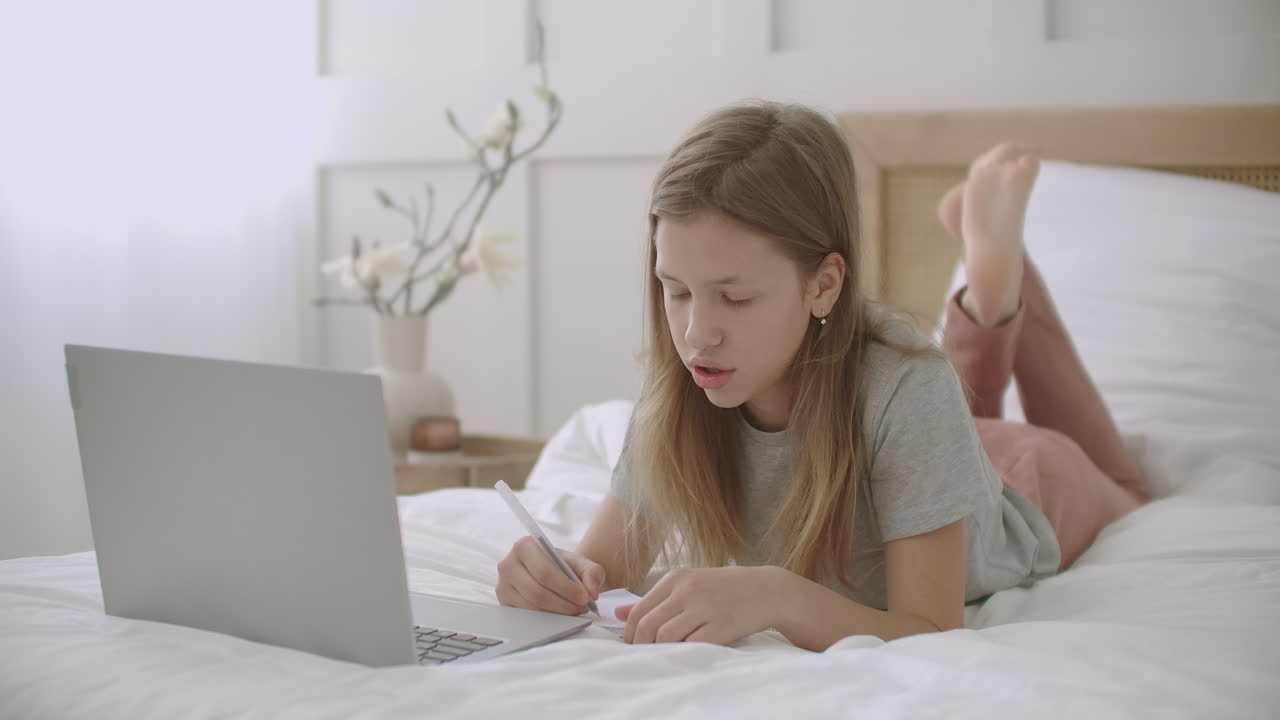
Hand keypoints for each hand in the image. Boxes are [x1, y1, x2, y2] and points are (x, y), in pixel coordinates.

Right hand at [496, 536, 604, 615]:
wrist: (553, 572)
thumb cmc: (565, 566)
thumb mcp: (582, 563)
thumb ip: (592, 573)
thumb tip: (592, 592)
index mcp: (524, 546)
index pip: (544, 571)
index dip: (565, 587)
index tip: (584, 598)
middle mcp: (508, 564)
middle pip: (536, 591)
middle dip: (563, 603)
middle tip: (582, 608)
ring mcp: (502, 585)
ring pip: (530, 606)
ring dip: (556, 613)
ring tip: (575, 611)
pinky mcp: (503, 603)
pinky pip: (525, 616)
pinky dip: (546, 620)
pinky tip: (560, 617)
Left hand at [617, 566, 780, 645]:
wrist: (767, 589)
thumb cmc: (724, 588)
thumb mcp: (687, 584)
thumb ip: (654, 599)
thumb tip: (618, 612)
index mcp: (675, 579)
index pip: (638, 611)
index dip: (629, 634)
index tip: (632, 647)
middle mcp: (686, 591)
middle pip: (647, 626)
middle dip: (641, 647)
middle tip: (645, 657)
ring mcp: (704, 608)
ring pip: (665, 637)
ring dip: (662, 650)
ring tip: (668, 654)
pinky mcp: (720, 626)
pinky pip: (691, 645)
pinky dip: (684, 652)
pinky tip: (688, 652)